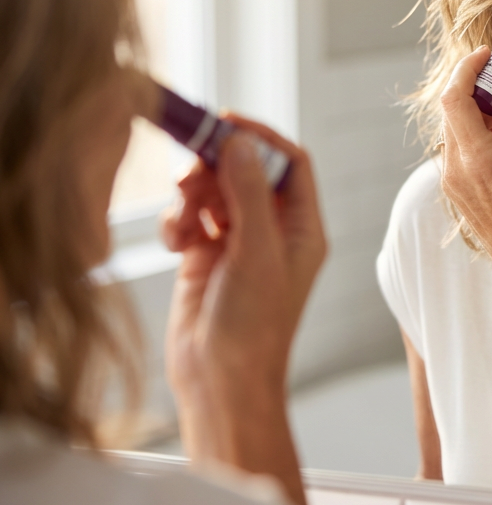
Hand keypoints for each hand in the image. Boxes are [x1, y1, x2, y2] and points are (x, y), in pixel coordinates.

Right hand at [161, 117, 325, 442]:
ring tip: (183, 223)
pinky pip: (188, 217)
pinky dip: (177, 221)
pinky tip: (175, 243)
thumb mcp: (257, 254)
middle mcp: (274, 230)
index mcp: (303, 228)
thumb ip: (250, 195)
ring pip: (212, 191)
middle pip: (245, 170)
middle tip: (189, 174)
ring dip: (192, 196)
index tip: (225, 123)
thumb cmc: (253, 327)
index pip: (291, 163)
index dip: (261, 138)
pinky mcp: (203, 255)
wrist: (218, 380)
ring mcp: (237, 241)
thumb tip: (241, 143)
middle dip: (215, 167)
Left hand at [439, 47, 491, 288]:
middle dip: (479, 86)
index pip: (455, 98)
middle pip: (453, 108)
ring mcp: (451, 180)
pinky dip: (479, 131)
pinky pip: (459, 145)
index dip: (466, 69)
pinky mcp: (454, 186)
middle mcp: (456, 169)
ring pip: (455, 126)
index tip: (488, 54)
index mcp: (479, 161)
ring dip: (482, 111)